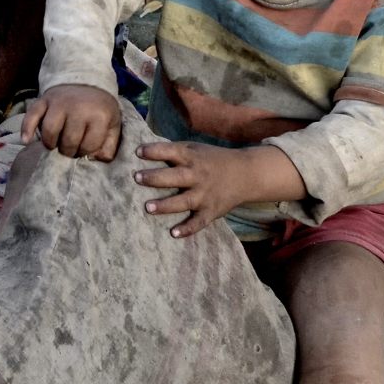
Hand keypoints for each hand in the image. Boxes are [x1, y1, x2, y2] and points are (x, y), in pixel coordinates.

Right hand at [20, 84, 120, 160]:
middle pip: (68, 141)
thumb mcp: (113, 124)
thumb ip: (109, 145)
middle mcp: (78, 108)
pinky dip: (27, 129)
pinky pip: (31, 116)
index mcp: (99, 115)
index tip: (84, 149)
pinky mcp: (44, 100)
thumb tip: (94, 159)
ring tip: (55, 145)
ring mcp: (59, 103)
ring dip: (51, 144)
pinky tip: (26, 141)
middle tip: (69, 149)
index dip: (85, 152)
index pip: (88, 146)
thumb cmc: (99, 108)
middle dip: (68, 151)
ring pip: (50, 131)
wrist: (85, 80)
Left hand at [132, 141, 305, 238]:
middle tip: (137, 178)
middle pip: (175, 177)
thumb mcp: (196, 149)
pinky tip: (174, 233)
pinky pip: (199, 222)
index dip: (154, 151)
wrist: (246, 174)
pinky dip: (188, 228)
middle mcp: (198, 175)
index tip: (137, 153)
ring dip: (165, 205)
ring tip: (148, 207)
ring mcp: (205, 195)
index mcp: (192, 157)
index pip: (171, 151)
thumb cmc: (213, 160)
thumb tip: (143, 152)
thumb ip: (174, 152)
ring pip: (183, 201)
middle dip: (155, 178)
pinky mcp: (211, 211)